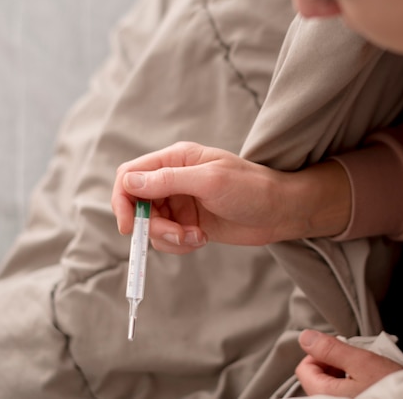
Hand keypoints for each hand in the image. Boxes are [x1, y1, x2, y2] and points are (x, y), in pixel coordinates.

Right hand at [111, 141, 350, 253]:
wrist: (280, 211)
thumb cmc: (250, 188)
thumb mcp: (209, 181)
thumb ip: (168, 180)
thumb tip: (128, 182)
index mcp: (176, 159)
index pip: (130, 174)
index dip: (123, 198)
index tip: (130, 224)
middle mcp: (174, 179)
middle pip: (137, 204)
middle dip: (152, 225)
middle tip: (177, 235)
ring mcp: (181, 202)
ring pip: (151, 226)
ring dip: (168, 238)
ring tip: (196, 238)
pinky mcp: (189, 223)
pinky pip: (167, 238)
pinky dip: (179, 244)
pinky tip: (201, 240)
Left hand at [296, 330, 402, 396]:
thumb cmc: (391, 388)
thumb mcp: (361, 361)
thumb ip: (330, 349)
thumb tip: (306, 338)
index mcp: (325, 395)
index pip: (304, 369)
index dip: (320, 353)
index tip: (339, 350)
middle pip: (316, 378)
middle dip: (332, 363)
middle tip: (354, 359)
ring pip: (329, 386)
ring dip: (342, 373)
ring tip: (363, 370)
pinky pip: (341, 394)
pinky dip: (350, 384)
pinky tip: (367, 381)